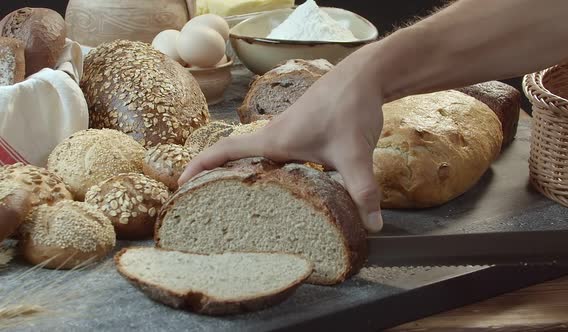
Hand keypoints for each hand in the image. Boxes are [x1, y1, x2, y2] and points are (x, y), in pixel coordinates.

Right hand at [179, 44, 385, 232]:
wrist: (365, 76)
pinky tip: (281, 189)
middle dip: (216, 177)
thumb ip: (362, 190)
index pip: (226, 151)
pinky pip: (275, 155)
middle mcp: (275, 136)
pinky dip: (269, 171)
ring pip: (256, 157)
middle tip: (204, 205)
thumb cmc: (350, 107)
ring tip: (236, 203)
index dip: (200, 167)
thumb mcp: (355, 153)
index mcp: (275, 139)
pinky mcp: (302, 134)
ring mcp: (287, 133)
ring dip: (242, 174)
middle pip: (235, 157)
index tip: (181, 185)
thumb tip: (371, 226)